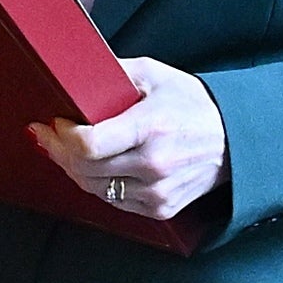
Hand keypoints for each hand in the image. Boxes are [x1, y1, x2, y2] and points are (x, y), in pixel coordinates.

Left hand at [41, 57, 226, 226]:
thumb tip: (73, 74)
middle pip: (85, 168)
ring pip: (94, 188)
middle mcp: (154, 164)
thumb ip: (113, 74)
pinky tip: (96, 167)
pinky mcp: (160, 209)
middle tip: (48, 135)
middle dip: (59, 150)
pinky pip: (113, 201)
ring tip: (67, 151)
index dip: (62, 136)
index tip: (54, 122)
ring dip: (74, 169)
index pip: (89, 144)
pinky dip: (99, 184)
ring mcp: (157, 191)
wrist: (234, 140)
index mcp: (151, 128)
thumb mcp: (154, 75)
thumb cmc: (194, 105)